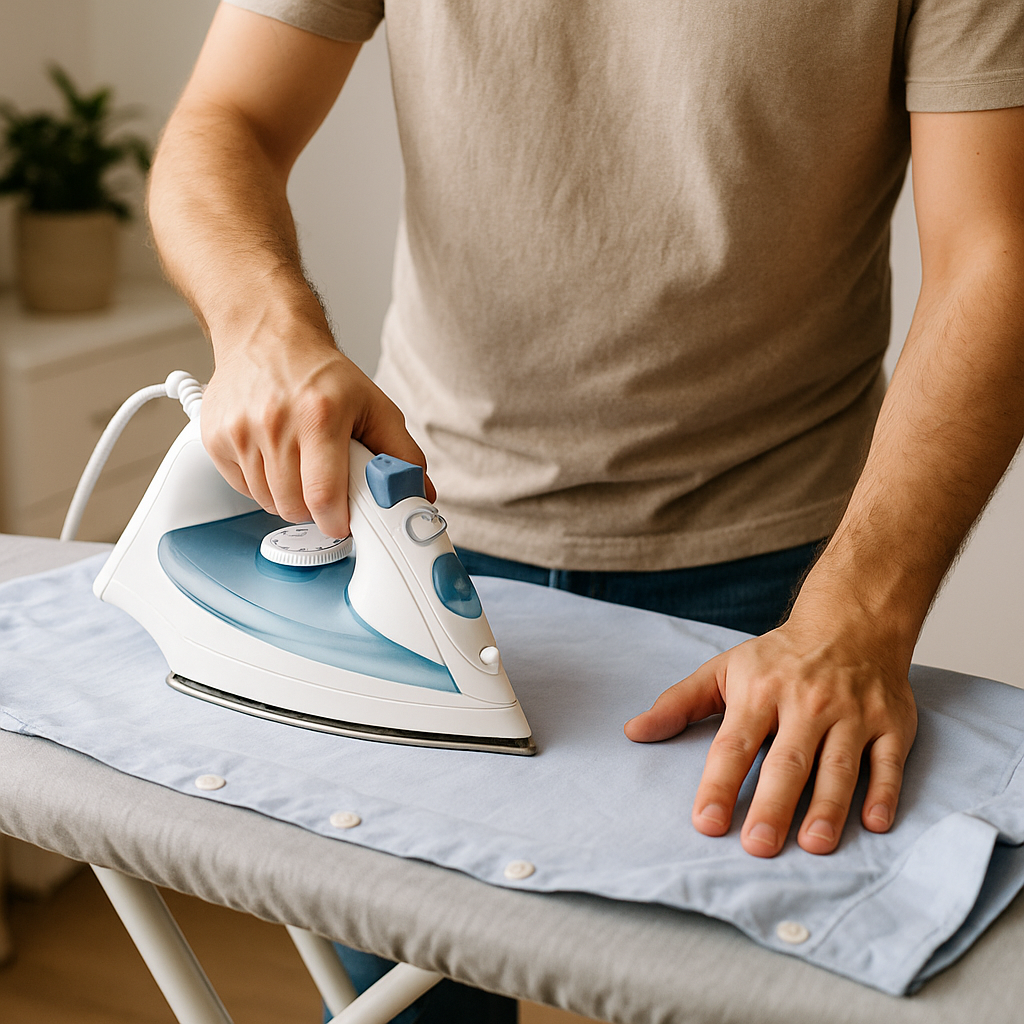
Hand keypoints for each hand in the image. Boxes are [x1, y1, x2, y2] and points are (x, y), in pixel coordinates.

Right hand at [201, 327, 434, 538]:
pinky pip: (243, 488)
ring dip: (288, 497)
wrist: (267, 336)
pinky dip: (262, 484)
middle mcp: (275, 422)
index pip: (323, 496)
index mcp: (320, 415)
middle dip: (315, 509)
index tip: (345, 523)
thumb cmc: (321, 374)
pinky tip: (274, 457)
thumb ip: (402, 453)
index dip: (337, 522)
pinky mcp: (216, 438)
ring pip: (267, 503)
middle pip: (293, 507)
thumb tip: (419, 492)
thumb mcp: (375, 405)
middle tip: (326, 487)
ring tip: (300, 465)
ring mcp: (240, 430)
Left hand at [624, 595, 917, 856]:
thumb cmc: (778, 657)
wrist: (850, 622)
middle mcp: (806, 703)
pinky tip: (874, 823)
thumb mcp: (724, 670)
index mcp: (760, 692)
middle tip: (758, 846)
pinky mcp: (891, 723)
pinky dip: (884, 791)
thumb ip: (680, 703)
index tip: (706, 823)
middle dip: (772, 804)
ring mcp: (852, 713)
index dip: (719, 784)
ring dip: (828, 807)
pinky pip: (888, 761)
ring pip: (839, 765)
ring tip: (813, 845)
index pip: (734, 744)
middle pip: (787, 760)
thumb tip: (634, 731)